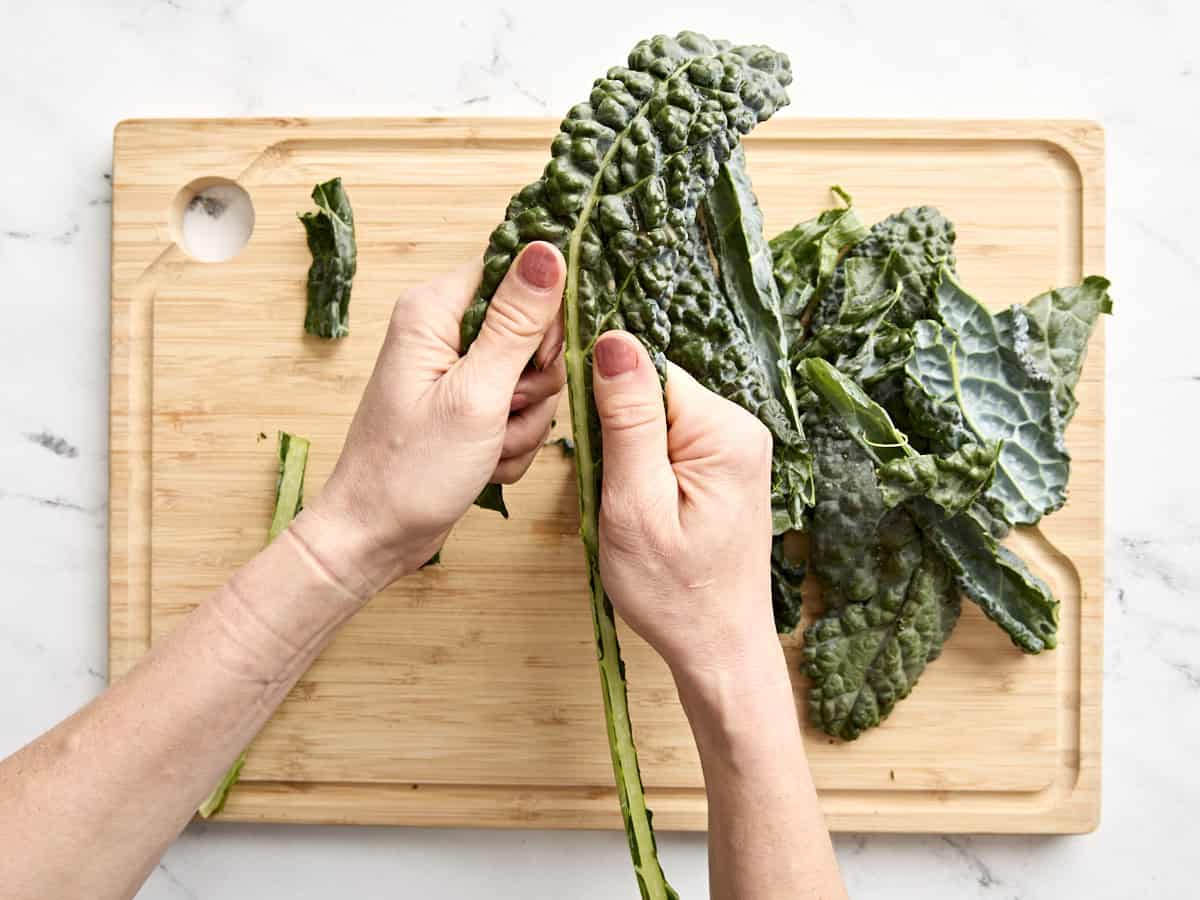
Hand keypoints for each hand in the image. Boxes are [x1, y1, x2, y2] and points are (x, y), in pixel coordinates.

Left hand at [297, 242, 566, 597]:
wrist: (375, 536)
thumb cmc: (410, 472)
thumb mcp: (476, 394)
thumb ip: (518, 322)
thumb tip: (549, 251)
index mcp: (434, 310)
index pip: (516, 272)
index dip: (541, 316)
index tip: (532, 360)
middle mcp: (443, 331)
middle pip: (533, 330)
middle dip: (533, 383)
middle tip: (502, 412)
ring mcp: (456, 372)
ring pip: (533, 378)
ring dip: (523, 422)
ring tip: (486, 446)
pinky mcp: (467, 406)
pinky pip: (520, 412)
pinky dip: (511, 442)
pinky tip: (483, 462)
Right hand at [591, 331, 776, 680]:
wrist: (718, 648)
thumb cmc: (674, 592)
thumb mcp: (635, 504)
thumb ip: (627, 420)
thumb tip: (615, 340)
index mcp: (725, 430)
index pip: (647, 372)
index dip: (608, 405)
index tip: (599, 456)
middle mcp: (742, 427)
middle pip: (652, 393)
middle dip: (619, 436)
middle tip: (614, 494)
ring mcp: (738, 447)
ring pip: (656, 419)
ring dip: (630, 458)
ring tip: (632, 510)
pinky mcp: (727, 467)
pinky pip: (670, 443)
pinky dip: (645, 471)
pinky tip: (648, 511)